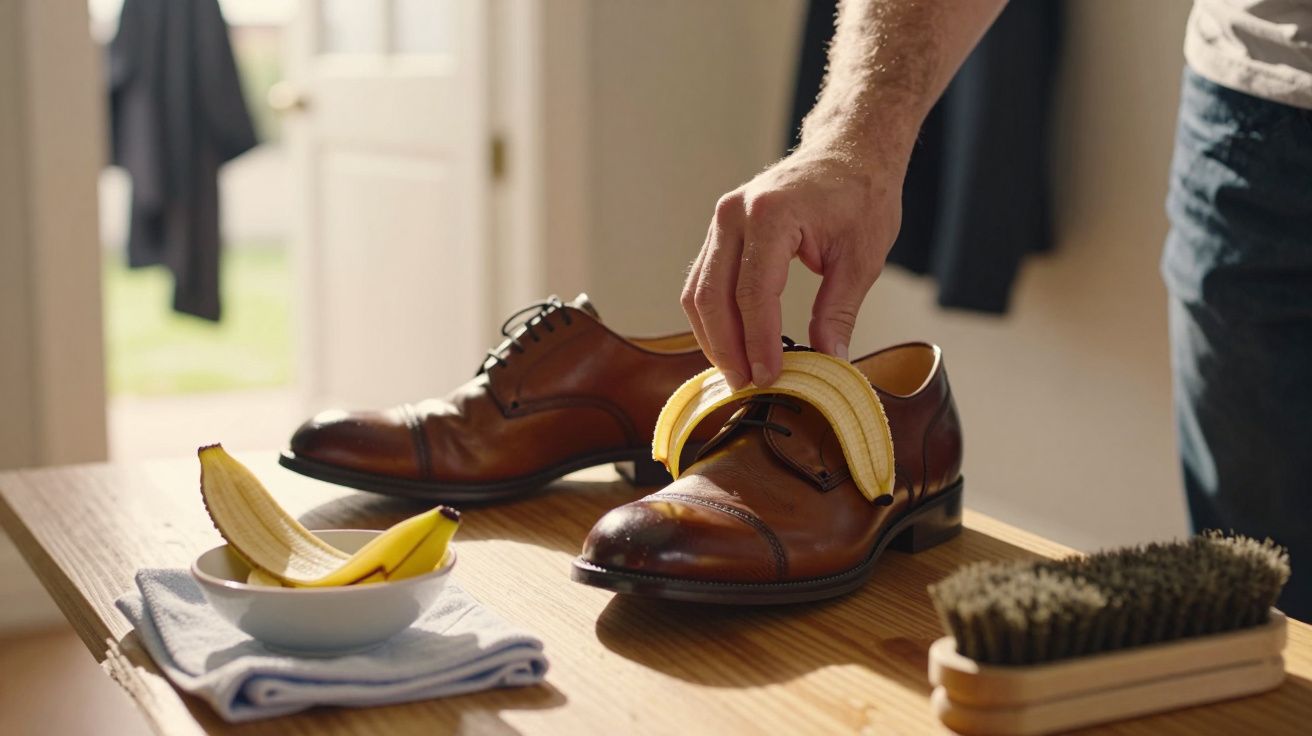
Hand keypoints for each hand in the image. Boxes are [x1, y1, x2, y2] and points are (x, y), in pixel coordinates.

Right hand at [681, 147, 902, 389]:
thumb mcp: (861, 258)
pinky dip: (713, 317)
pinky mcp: (720, 230)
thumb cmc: (861, 195)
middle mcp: (735, 214)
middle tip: (747, 385)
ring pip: (698, 292)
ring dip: (713, 338)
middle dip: (727, 348)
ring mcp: (722, 220)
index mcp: (772, 214)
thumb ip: (839, 311)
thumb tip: (828, 361)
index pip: (753, 293)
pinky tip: (731, 345)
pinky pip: (703, 281)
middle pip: (713, 296)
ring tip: (738, 373)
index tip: (770, 377)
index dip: (758, 342)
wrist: (848, 150)